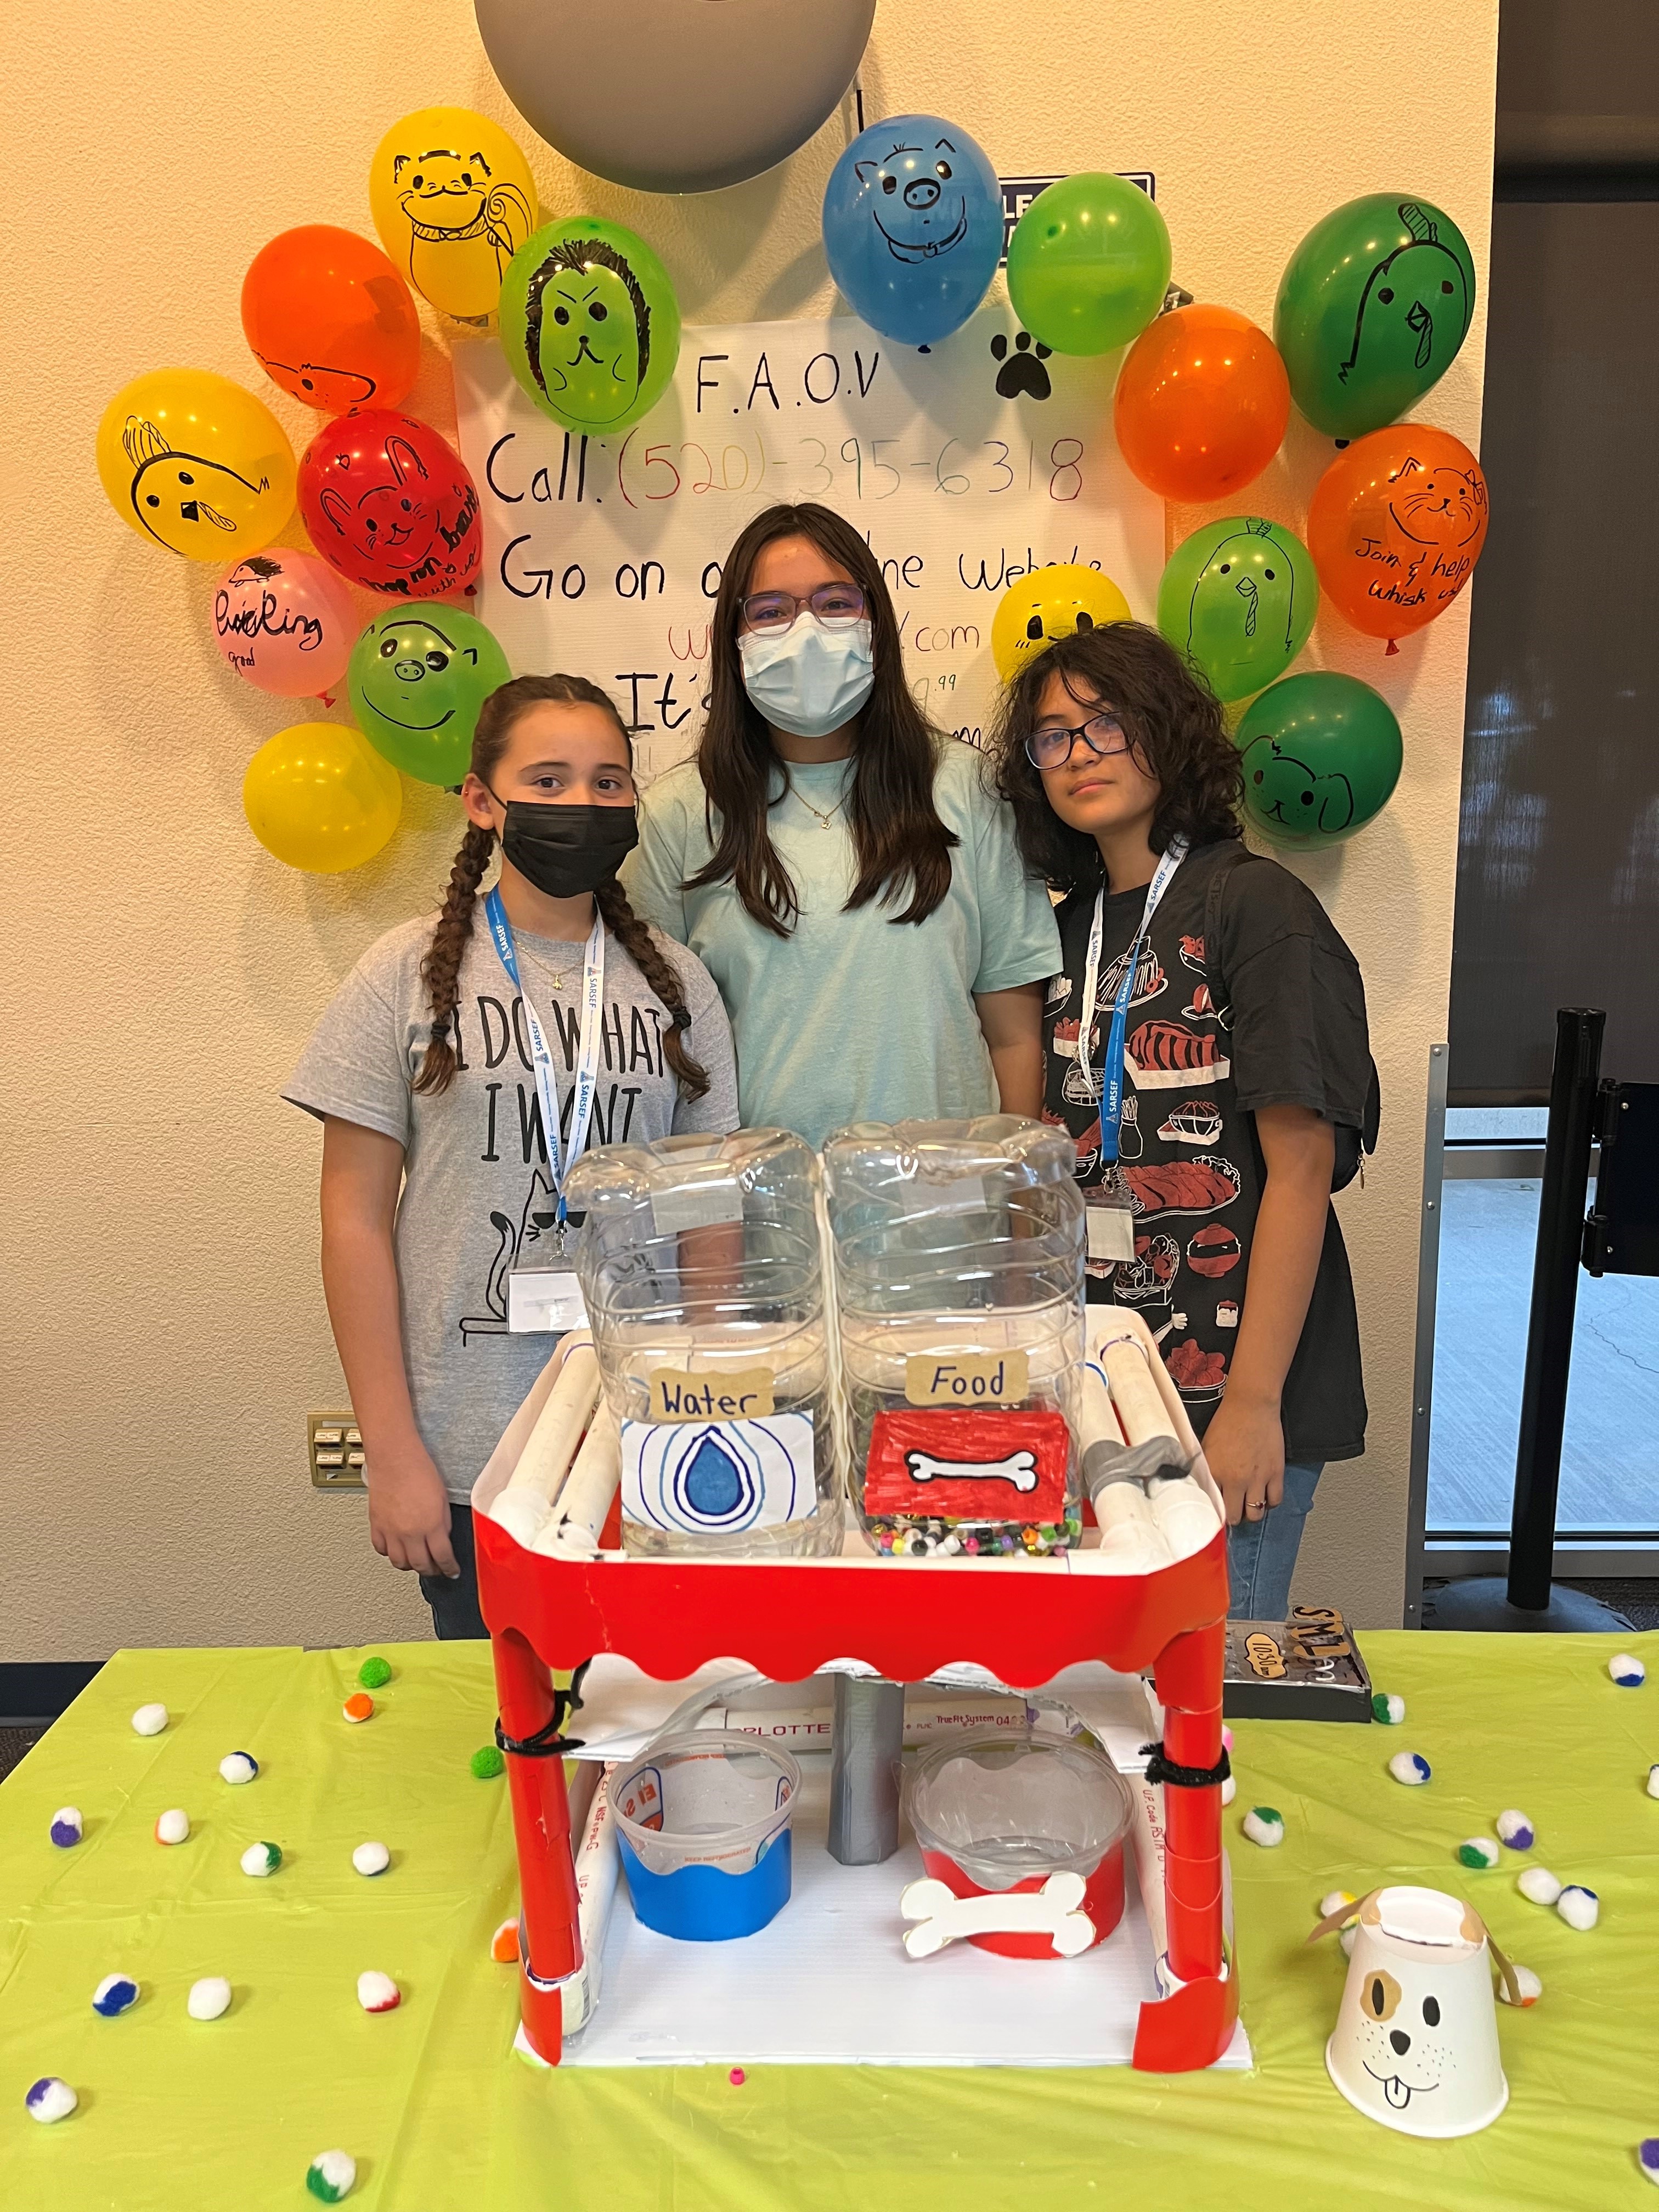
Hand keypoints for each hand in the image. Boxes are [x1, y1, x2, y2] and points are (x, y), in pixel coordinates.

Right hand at [365, 1437, 458, 1577]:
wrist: (395, 1457)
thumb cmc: (419, 1470)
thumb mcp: (443, 1499)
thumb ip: (443, 1523)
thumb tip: (443, 1540)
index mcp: (431, 1525)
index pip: (443, 1558)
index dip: (450, 1568)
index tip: (452, 1571)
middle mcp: (409, 1532)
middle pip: (421, 1565)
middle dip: (432, 1570)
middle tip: (437, 1569)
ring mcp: (390, 1531)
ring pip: (399, 1562)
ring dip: (411, 1565)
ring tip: (418, 1561)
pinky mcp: (376, 1525)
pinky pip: (381, 1549)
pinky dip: (390, 1553)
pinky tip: (397, 1549)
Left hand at [1201, 1396, 1285, 1527]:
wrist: (1251, 1406)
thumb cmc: (1227, 1421)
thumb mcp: (1206, 1447)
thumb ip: (1205, 1470)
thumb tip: (1202, 1487)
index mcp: (1215, 1473)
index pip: (1213, 1507)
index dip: (1215, 1514)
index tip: (1216, 1515)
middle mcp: (1236, 1480)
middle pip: (1234, 1517)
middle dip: (1233, 1516)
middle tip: (1234, 1510)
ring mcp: (1257, 1478)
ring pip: (1255, 1514)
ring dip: (1251, 1512)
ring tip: (1249, 1504)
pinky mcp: (1275, 1473)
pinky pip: (1275, 1501)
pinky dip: (1270, 1502)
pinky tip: (1265, 1495)